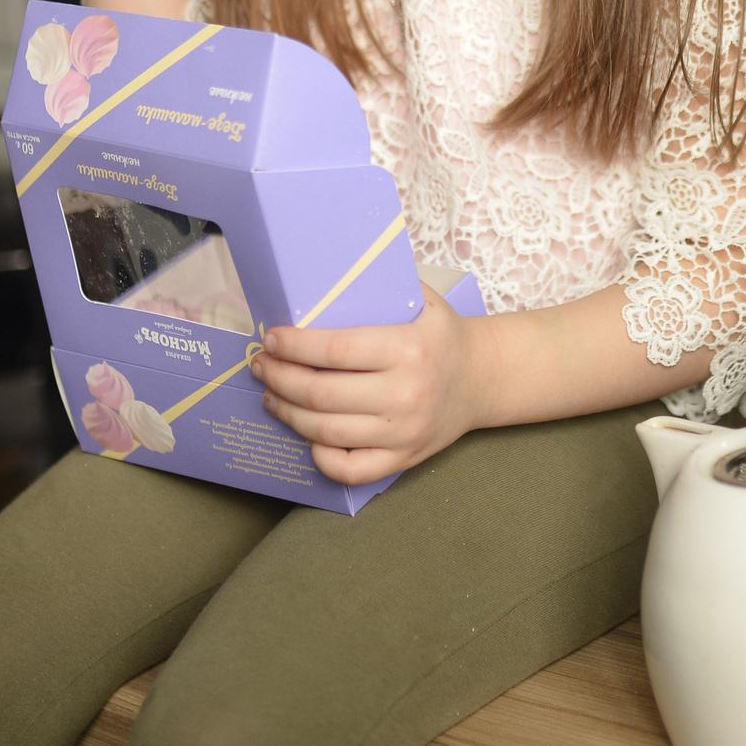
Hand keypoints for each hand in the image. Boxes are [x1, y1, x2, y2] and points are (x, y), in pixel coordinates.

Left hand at [252, 286, 486, 483]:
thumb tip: (323, 275)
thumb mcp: (423, 300)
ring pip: (327, 432)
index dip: (295, 346)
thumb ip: (380, 286)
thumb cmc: (442, 336)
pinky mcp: (404, 459)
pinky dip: (320, 457)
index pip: (336, 349)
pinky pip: (351, 470)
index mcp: (408, 349)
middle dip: (280, 378)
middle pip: (322, 393)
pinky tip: (306, 436)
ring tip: (272, 395)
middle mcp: (406, 394)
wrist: (483, 379)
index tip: (272, 339)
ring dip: (288, 413)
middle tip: (262, 366)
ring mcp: (404, 432)